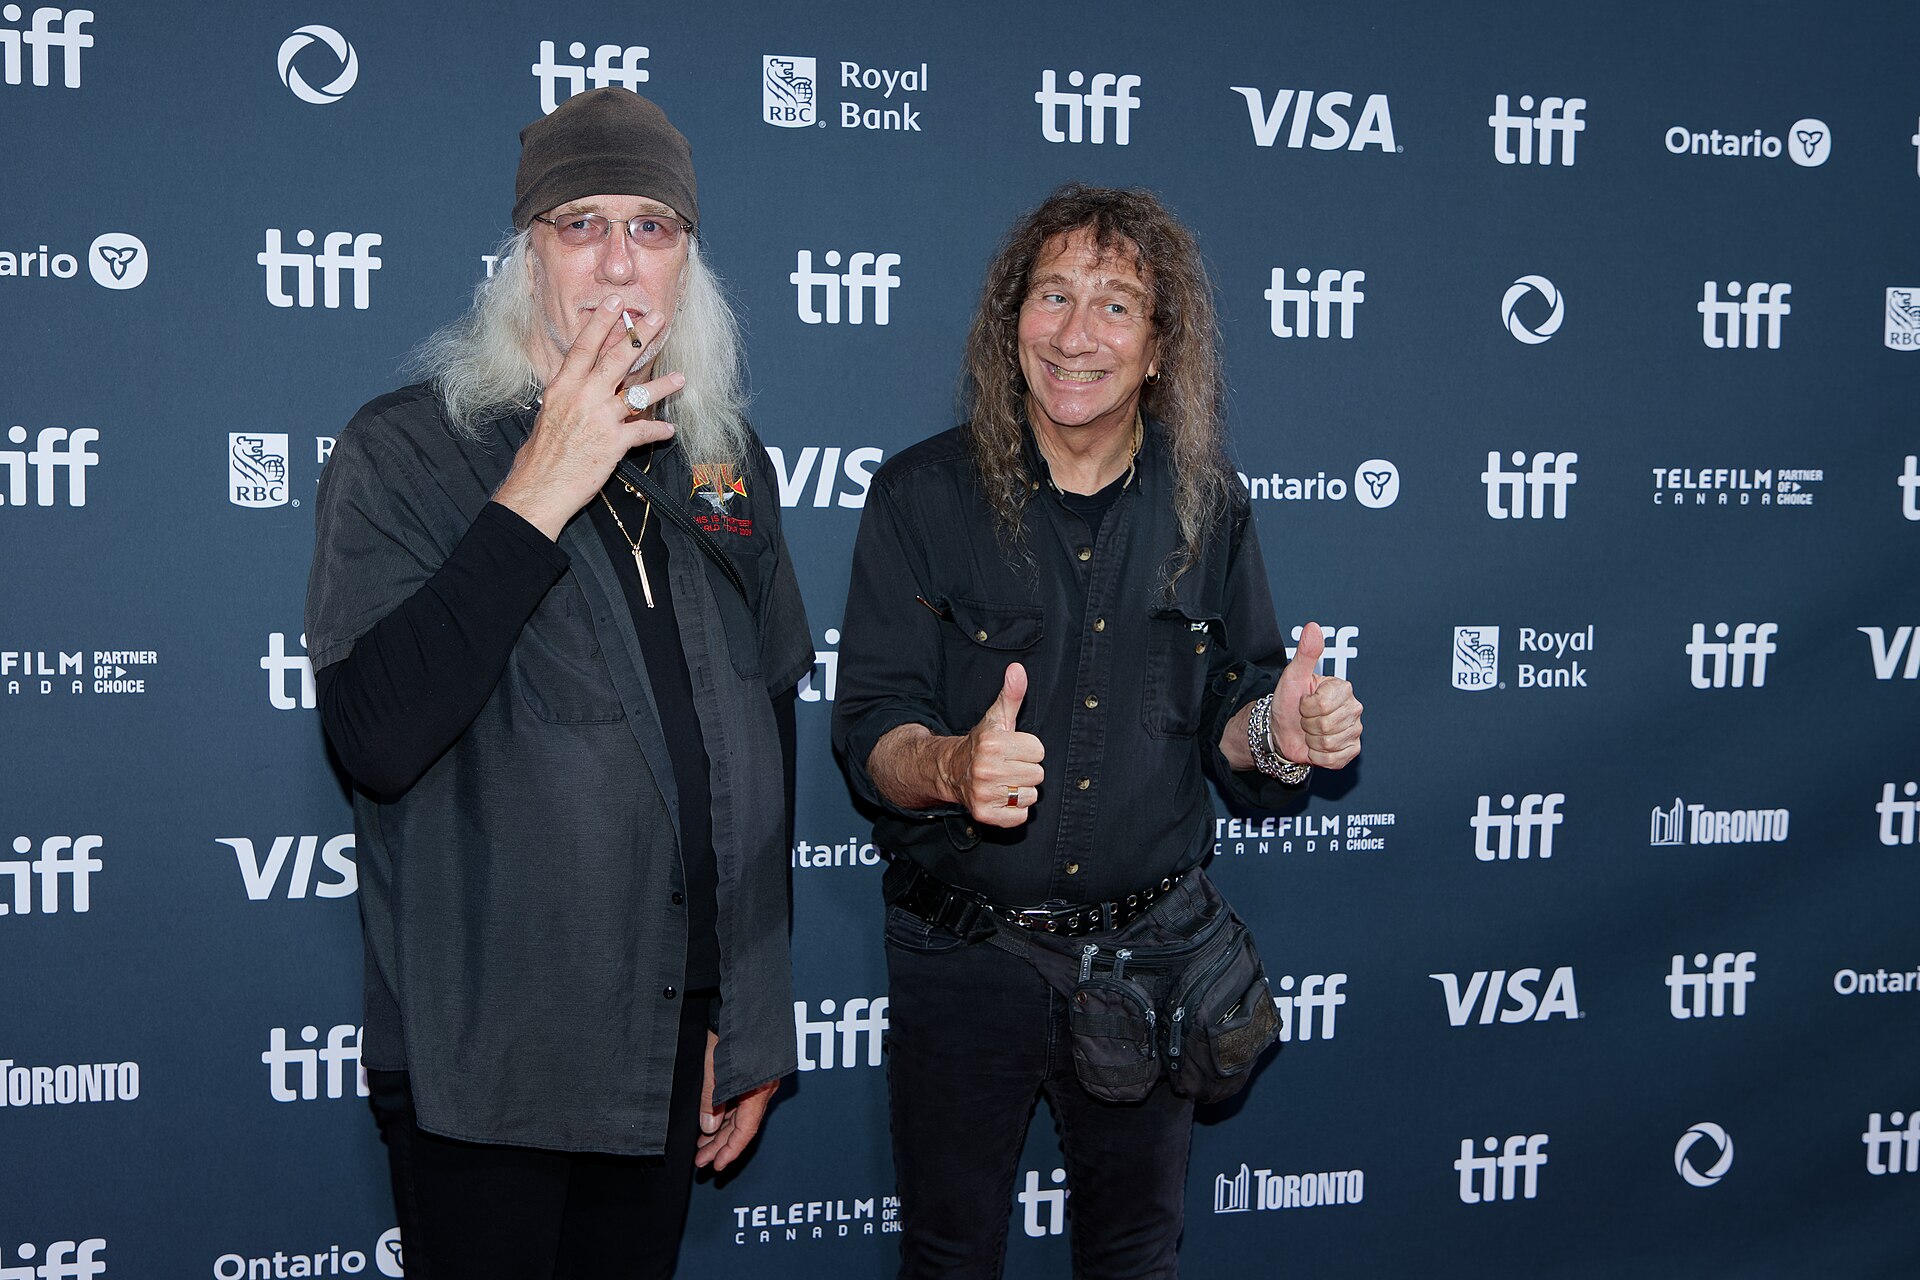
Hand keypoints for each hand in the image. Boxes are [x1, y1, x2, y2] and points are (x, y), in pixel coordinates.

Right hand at [492, 296, 685, 539]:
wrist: (540, 486)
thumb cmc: (540, 454)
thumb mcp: (548, 414)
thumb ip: (566, 396)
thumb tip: (575, 384)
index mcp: (563, 387)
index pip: (584, 346)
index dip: (601, 322)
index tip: (616, 302)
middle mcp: (582, 397)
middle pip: (615, 359)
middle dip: (639, 336)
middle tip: (658, 317)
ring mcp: (599, 419)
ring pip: (636, 393)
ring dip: (661, 384)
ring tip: (680, 377)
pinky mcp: (613, 444)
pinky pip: (642, 432)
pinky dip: (657, 430)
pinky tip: (669, 429)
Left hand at [695, 1030, 776, 1172]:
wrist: (746, 1002)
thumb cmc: (734, 1029)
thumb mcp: (714, 1065)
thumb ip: (711, 1098)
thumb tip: (708, 1125)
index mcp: (758, 1090)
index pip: (745, 1131)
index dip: (730, 1151)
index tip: (716, 1166)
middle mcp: (762, 1089)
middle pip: (742, 1126)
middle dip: (720, 1145)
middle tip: (702, 1160)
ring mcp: (759, 1082)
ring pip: (740, 1115)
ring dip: (720, 1131)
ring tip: (701, 1145)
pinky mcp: (753, 1074)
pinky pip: (740, 1102)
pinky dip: (724, 1114)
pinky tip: (711, 1122)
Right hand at [945, 662, 1046, 825]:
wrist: (951, 770)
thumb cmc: (982, 744)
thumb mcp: (997, 717)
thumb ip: (1012, 694)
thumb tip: (1018, 669)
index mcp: (994, 744)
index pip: (1039, 751)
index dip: (1028, 750)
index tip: (1012, 750)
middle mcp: (986, 769)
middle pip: (1037, 774)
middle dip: (1026, 770)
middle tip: (1008, 766)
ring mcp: (984, 793)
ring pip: (1031, 796)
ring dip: (1021, 791)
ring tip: (1005, 782)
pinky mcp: (985, 814)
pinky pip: (1020, 816)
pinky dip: (1014, 810)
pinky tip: (1001, 797)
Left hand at [1267, 622, 1362, 768]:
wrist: (1282, 729)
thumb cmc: (1288, 702)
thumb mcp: (1293, 677)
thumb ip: (1305, 653)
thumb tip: (1313, 626)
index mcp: (1343, 688)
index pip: (1323, 705)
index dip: (1306, 708)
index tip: (1303, 703)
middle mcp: (1354, 708)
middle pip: (1327, 726)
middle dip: (1308, 725)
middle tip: (1305, 719)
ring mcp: (1355, 730)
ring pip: (1329, 743)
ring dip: (1312, 741)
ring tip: (1310, 731)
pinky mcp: (1351, 750)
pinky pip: (1334, 759)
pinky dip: (1318, 757)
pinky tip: (1316, 746)